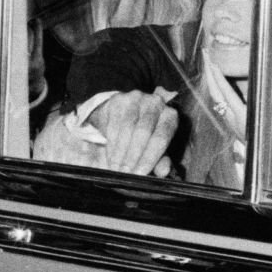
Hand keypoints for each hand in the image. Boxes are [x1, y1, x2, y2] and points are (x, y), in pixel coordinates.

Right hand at [32, 91, 176, 175]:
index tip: (142, 173)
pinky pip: (115, 122)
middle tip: (126, 174)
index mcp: (165, 114)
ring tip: (116, 167)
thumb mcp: (143, 148)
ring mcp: (134, 97)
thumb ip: (155, 159)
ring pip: (131, 125)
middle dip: (137, 156)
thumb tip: (164, 171)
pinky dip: (112, 141)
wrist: (106, 112)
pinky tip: (108, 154)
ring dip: (123, 151)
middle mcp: (152, 101)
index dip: (153, 154)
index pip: (164, 132)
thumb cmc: (129, 136)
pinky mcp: (116, 99)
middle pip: (148, 129)